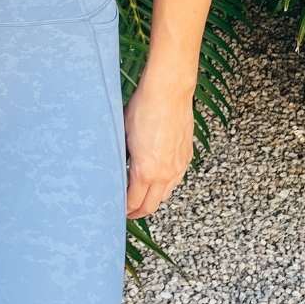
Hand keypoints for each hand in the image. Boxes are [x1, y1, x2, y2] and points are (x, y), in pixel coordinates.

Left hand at [122, 76, 193, 218]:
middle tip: (128, 212)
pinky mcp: (187, 156)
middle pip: (152, 205)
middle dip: (138, 211)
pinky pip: (176, 179)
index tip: (117, 210)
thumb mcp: (123, 135)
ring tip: (141, 196)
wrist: (169, 92)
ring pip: (166, 194)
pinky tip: (157, 178)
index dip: (125, 209)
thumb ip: (123, 157)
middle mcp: (165, 173)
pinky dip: (165, 185)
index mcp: (146, 171)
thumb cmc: (143, 108)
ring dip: (153, 199)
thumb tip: (118, 167)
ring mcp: (178, 166)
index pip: (134, 202)